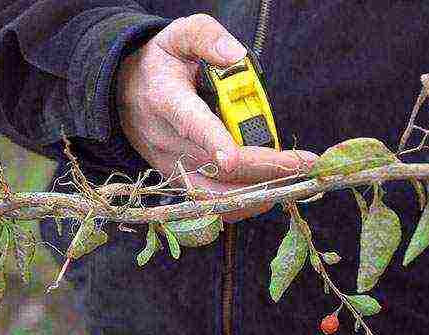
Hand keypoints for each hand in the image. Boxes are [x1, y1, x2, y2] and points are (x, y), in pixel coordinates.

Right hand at [116, 14, 316, 221]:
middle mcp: (166, 140)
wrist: (123, 93)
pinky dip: (241, 203)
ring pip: (214, 196)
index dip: (215, 142)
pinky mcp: (177, 181)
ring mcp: (170, 166)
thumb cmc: (159, 64)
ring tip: (292, 180)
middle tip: (304, 164)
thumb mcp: (177, 36)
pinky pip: (210, 204)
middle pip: (217, 167)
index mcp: (167, 100)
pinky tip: (266, 192)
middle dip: (264, 169)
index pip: (192, 125)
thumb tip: (236, 57)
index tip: (238, 157)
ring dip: (255, 193)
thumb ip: (206, 37)